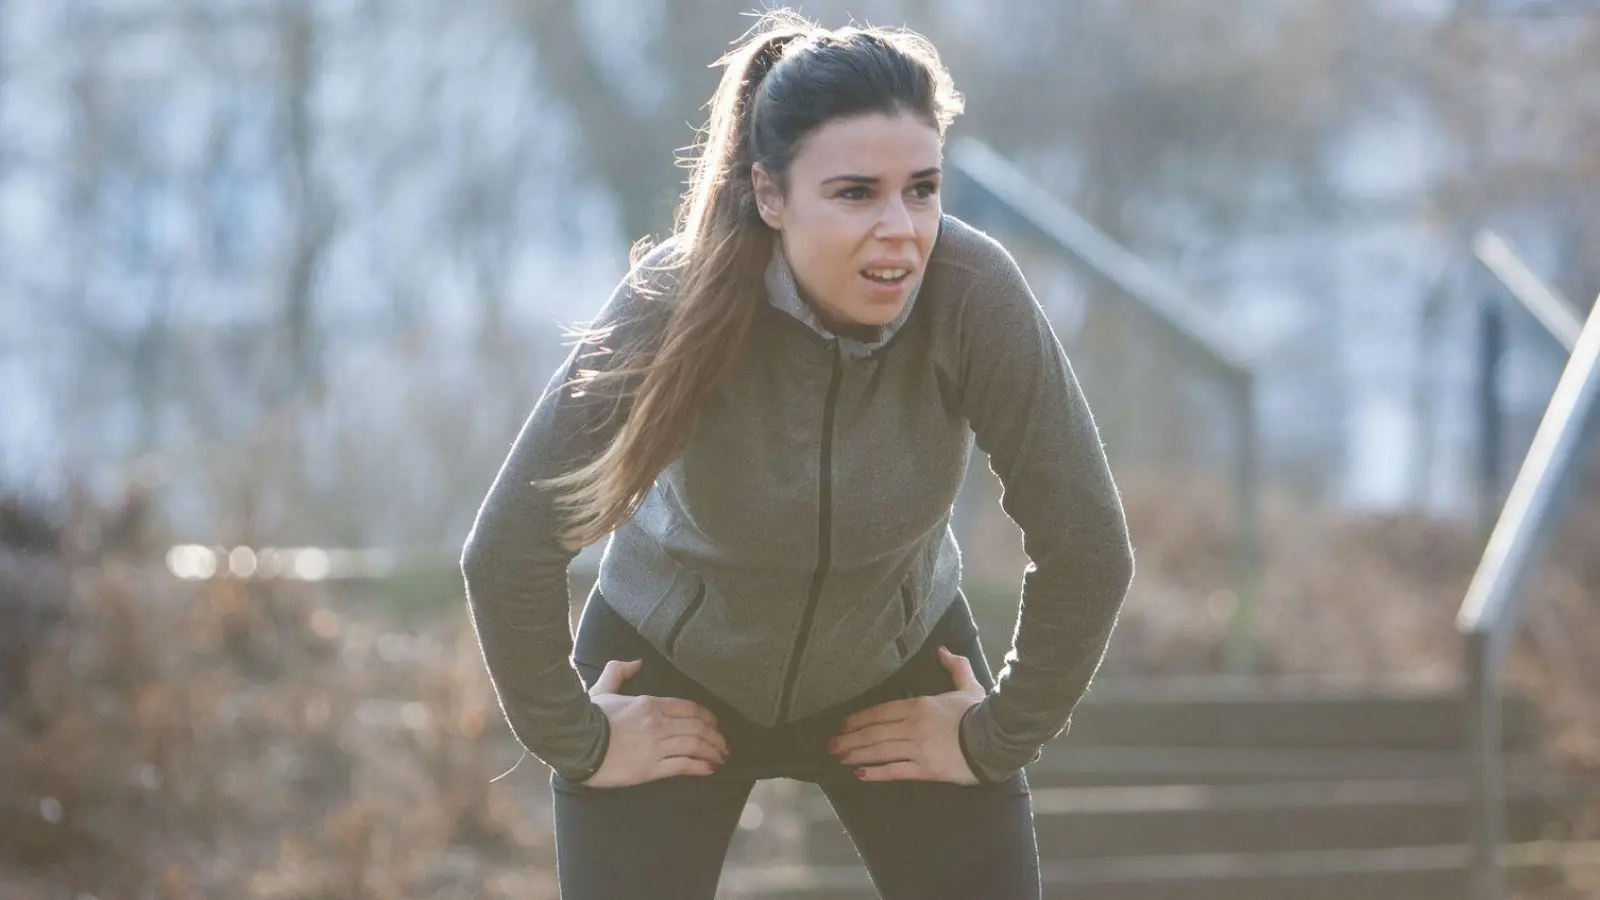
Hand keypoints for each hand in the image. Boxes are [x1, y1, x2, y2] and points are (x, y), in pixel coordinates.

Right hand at [580, 659, 730, 787]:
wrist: (575, 744)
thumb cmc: (587, 717)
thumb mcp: (602, 688)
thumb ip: (619, 671)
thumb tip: (637, 662)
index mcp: (649, 703)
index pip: (689, 707)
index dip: (707, 716)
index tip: (715, 723)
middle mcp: (657, 723)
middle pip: (697, 727)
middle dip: (716, 736)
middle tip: (724, 744)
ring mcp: (655, 746)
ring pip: (695, 745)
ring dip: (713, 751)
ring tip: (721, 757)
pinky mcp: (650, 768)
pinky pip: (683, 765)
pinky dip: (701, 767)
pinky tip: (711, 769)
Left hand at [827, 646, 987, 783]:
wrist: (998, 739)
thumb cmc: (982, 712)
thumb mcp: (969, 685)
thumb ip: (954, 666)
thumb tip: (942, 650)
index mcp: (919, 705)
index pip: (880, 711)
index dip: (859, 718)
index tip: (842, 724)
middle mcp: (913, 726)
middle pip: (874, 732)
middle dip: (849, 738)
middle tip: (830, 745)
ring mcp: (918, 749)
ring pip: (879, 751)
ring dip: (856, 754)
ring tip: (839, 758)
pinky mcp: (926, 769)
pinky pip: (895, 771)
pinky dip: (876, 773)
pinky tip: (860, 774)